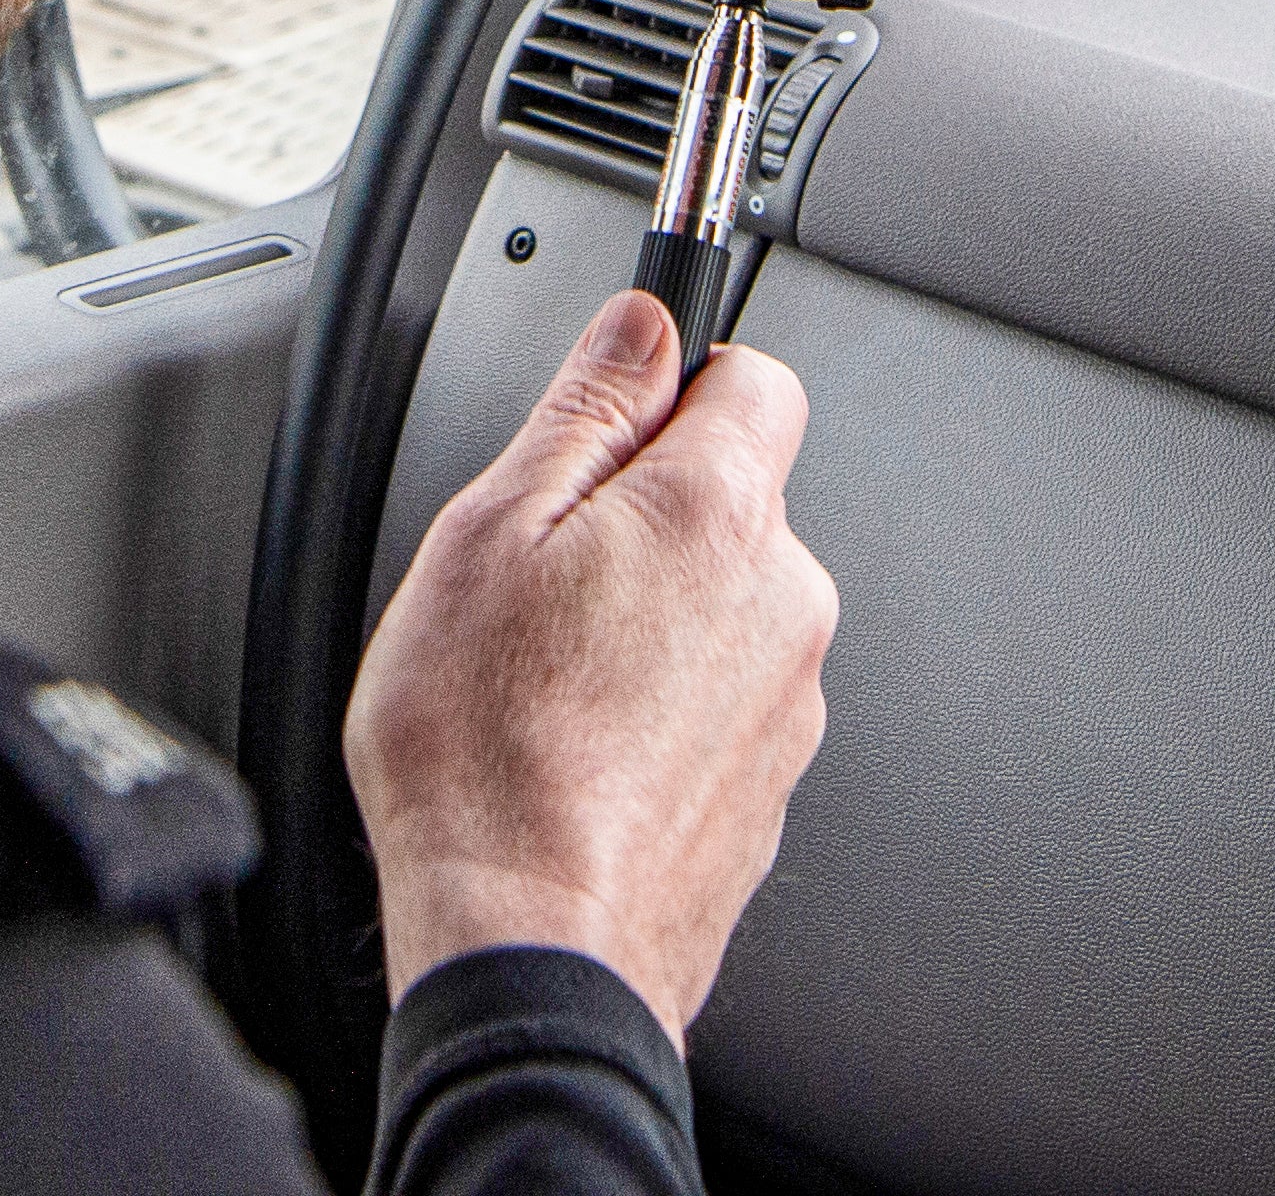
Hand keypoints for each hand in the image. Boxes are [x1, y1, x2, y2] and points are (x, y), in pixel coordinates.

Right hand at [344, 289, 840, 1044]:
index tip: (608, 420)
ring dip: (651, 617)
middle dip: (645, 514)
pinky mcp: (769, 788)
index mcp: (719, 516)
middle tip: (540, 575)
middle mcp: (784, 602)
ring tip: (547, 678)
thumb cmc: (488, 761)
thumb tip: (643, 325)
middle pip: (733, 498)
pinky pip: (718, 701)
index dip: (671, 383)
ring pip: (722, 605)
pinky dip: (660, 707)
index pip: (753, 377)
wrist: (530, 949)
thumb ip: (584, 408)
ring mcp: (787, 705)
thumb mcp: (490, 532)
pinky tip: (579, 744)